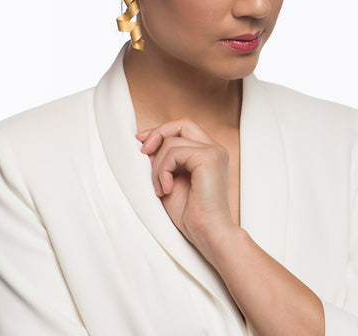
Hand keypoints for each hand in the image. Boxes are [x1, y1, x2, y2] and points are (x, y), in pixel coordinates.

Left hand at [136, 118, 235, 255]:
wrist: (208, 234)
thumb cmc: (191, 215)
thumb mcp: (170, 181)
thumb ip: (163, 162)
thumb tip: (147, 146)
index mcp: (208, 153)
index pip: (184, 128)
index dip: (162, 131)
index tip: (142, 142)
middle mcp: (214, 148)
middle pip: (182, 124)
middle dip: (158, 134)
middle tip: (143, 152)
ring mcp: (213, 152)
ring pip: (172, 141)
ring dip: (158, 165)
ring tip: (160, 188)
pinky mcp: (208, 158)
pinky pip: (174, 152)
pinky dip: (163, 170)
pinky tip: (166, 189)